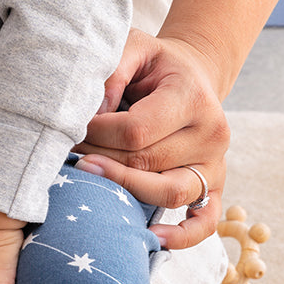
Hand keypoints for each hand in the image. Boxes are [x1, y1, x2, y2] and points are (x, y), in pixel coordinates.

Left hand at [74, 28, 228, 248]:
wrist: (192, 74)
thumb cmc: (154, 64)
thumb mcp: (133, 48)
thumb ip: (112, 71)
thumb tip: (94, 112)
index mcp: (192, 96)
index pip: (137, 129)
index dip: (97, 132)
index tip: (72, 126)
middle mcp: (212, 134)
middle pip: (147, 162)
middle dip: (100, 158)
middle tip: (67, 152)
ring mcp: (216, 164)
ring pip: (169, 192)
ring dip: (123, 189)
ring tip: (87, 178)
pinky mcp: (215, 186)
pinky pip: (204, 221)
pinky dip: (181, 235)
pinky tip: (150, 236)